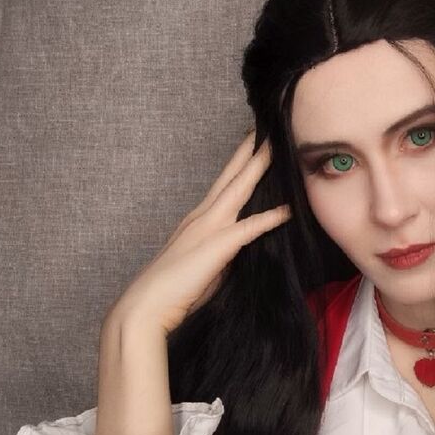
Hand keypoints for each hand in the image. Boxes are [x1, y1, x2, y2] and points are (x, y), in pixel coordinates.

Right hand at [107, 128, 289, 334]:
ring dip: (258, 167)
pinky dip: (270, 218)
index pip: (225, 185)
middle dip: (250, 151)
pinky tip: (287, 210)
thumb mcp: (206, 265)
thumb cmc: (174, 290)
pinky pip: (249, 227)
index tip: (253, 144)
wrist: (147, 306)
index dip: (240, 163)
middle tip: (267, 128)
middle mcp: (203, 216)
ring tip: (276, 147)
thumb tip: (242, 250)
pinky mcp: (218, 245)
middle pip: (232, 177)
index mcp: (199, 220)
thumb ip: (224, 252)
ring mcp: (209, 228)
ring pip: (239, 189)